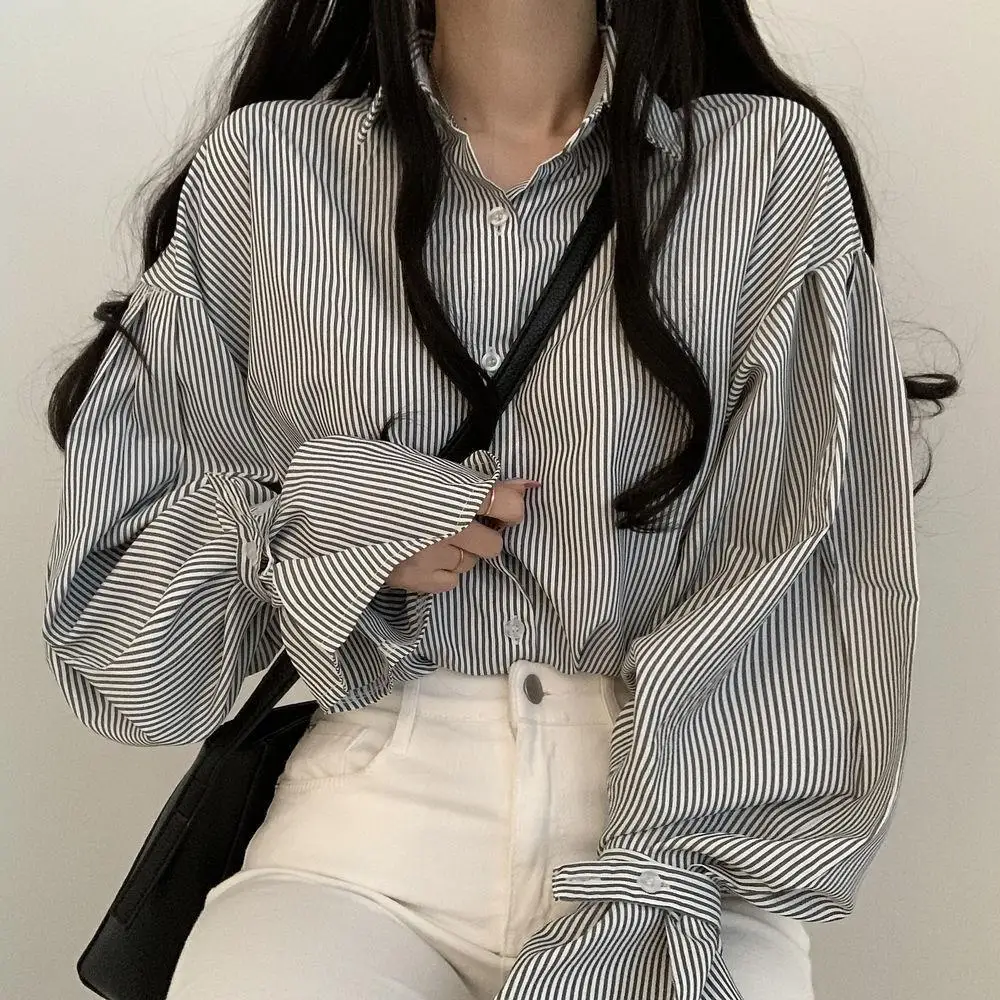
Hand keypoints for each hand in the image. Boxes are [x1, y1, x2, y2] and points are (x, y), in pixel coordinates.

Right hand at [383, 479, 538, 594]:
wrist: (327, 505)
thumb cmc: (372, 477)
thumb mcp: (421, 468)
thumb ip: (472, 480)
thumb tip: (528, 486)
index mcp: (447, 493)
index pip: (505, 505)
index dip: (510, 506)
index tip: (502, 506)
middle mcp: (445, 528)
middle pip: (492, 544)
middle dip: (481, 534)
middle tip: (459, 524)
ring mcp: (430, 557)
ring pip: (469, 563)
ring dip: (459, 553)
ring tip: (431, 538)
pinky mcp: (414, 580)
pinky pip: (450, 581)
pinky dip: (443, 571)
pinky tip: (421, 556)